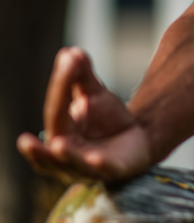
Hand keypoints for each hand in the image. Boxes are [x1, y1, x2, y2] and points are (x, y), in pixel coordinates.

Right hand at [17, 47, 151, 183]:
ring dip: (66, 157)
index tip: (69, 60)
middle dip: (38, 149)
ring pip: (73, 165)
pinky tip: (97, 159)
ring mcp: (89, 167)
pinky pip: (104, 171)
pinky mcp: (113, 171)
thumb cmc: (108, 120)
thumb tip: (69, 51)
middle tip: (23, 140)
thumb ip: (80, 76)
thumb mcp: (94, 94)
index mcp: (59, 134)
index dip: (60, 86)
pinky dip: (98, 166)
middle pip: (54, 148)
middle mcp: (67, 157)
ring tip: (58, 145)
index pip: (55, 112)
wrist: (140, 138)